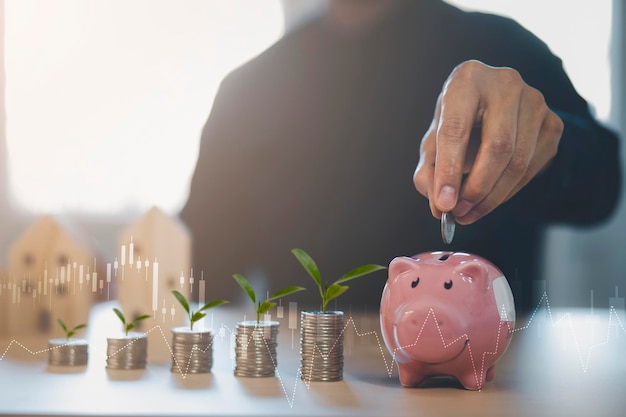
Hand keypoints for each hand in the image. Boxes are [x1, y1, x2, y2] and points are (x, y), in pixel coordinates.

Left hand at [413, 60, 563, 223]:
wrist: (491, 106)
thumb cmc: (456, 123)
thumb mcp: (433, 142)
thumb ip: (428, 172)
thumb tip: (439, 206)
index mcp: (467, 80)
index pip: (456, 129)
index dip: (449, 170)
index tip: (444, 203)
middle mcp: (505, 83)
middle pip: (498, 146)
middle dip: (477, 188)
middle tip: (459, 213)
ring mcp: (535, 101)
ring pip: (519, 161)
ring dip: (492, 197)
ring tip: (469, 212)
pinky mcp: (552, 122)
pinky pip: (533, 168)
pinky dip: (509, 191)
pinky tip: (490, 198)